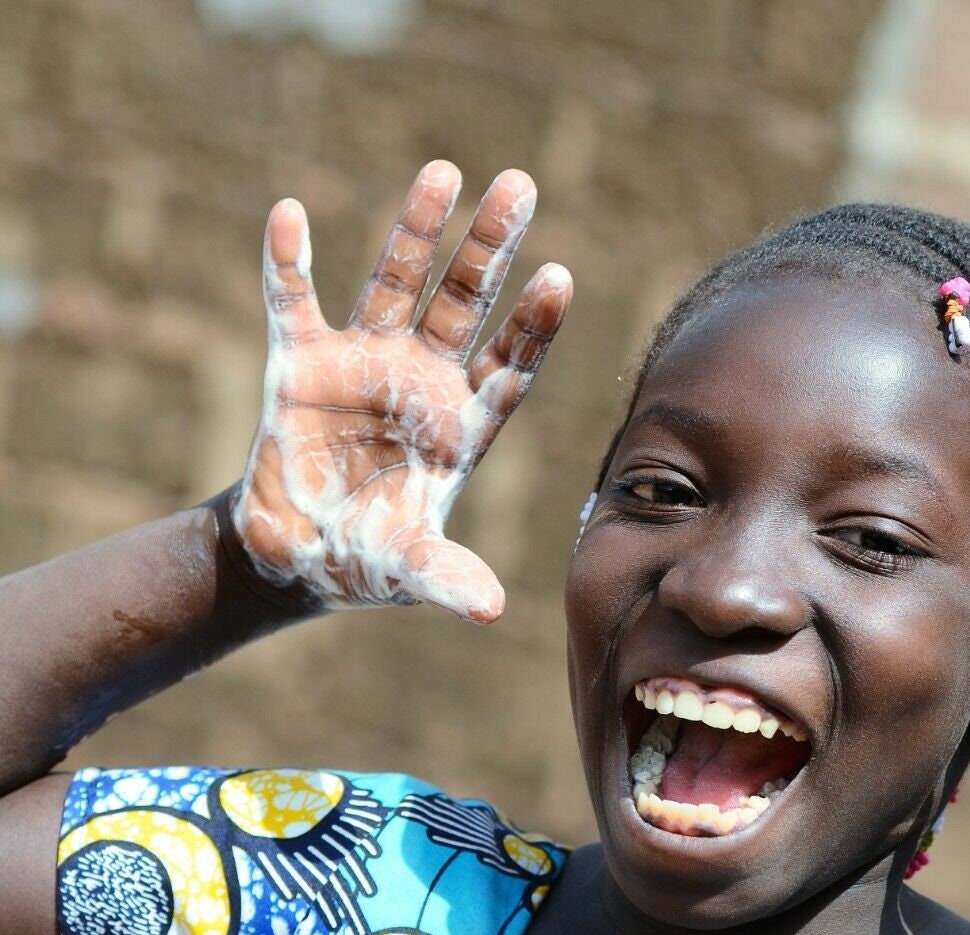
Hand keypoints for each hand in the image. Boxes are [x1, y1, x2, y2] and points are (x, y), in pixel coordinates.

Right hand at [232, 160, 570, 623]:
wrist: (300, 554)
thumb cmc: (370, 560)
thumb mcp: (409, 569)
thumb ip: (447, 576)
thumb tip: (491, 610)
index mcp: (464, 425)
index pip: (510, 363)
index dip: (533, 324)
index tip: (559, 277)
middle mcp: (424, 382)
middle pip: (467, 303)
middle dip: (490, 247)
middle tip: (521, 184)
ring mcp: (365, 364)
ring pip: (398, 283)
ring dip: (416, 230)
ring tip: (444, 171)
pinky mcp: (302, 362)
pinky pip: (295, 302)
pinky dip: (290, 263)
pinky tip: (290, 214)